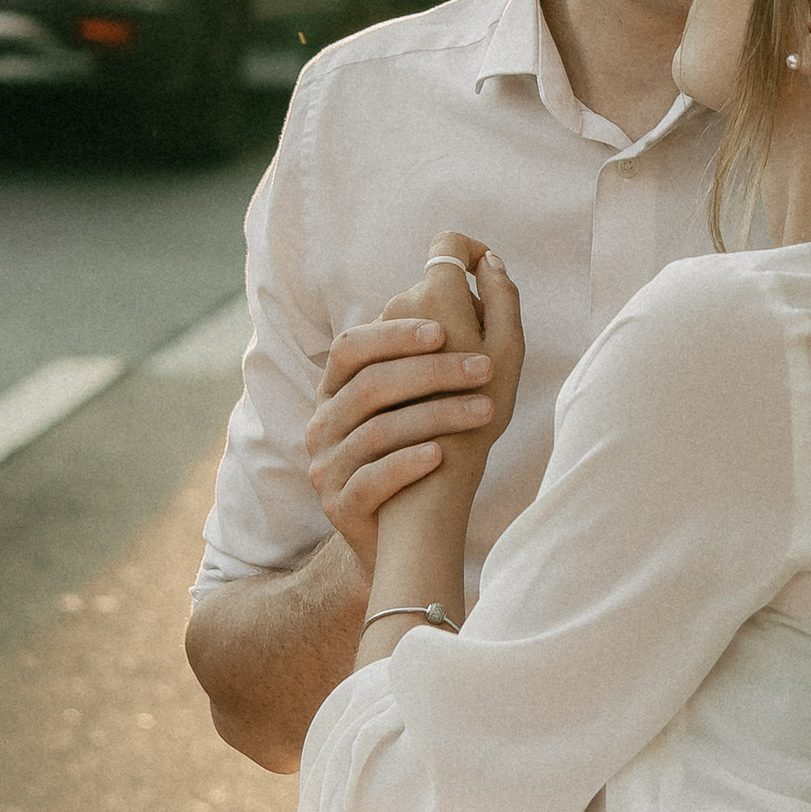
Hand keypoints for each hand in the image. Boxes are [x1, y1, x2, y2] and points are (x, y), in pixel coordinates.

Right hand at [307, 303, 505, 570]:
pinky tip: (441, 455)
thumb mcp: (421, 400)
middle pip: (369, 386)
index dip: (393, 334)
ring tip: (486, 411)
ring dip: (436, 416)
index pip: (351, 346)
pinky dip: (407, 463)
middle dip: (432, 372)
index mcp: (337, 388)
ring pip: (376, 431)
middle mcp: (323, 422)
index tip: (443, 329)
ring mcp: (326, 466)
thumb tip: (475, 275)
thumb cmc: (422, 452)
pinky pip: (370, 480)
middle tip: (486, 369)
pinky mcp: (338, 506)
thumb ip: (433, 348)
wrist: (403, 536)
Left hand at [379, 236, 523, 471]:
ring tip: (455, 384)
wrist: (422, 485)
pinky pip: (386, 350)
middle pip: (431, 289)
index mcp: (434, 296)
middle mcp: (395, 307)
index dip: (470, 252)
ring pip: (408, 321)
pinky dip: (409, 363)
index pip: (449, 245)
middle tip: (483, 356)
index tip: (486, 275)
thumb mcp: (507, 354)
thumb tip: (489, 260)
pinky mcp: (353, 368)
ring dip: (432, 341)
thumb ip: (503, 297)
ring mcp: (374, 335)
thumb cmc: (475, 420)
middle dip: (459, 311)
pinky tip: (428, 397)